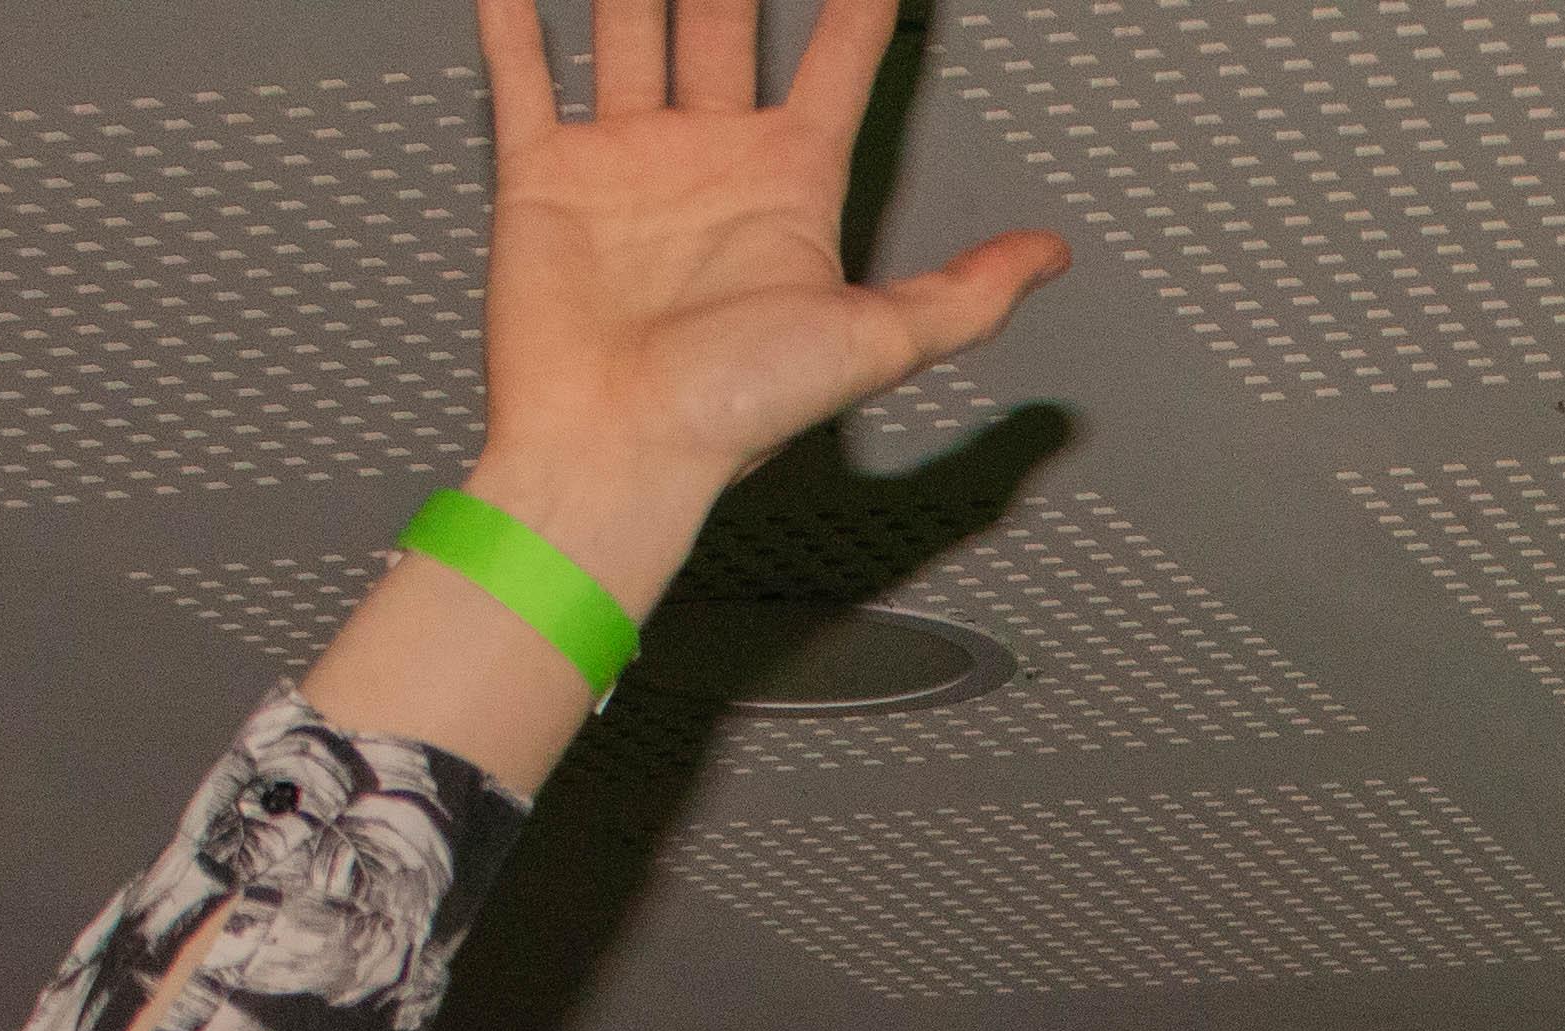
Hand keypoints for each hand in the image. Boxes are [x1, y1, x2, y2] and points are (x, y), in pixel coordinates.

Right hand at [470, 0, 1062, 524]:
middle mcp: (709, 163)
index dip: (859, 4)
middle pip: (724, 24)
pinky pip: (525, 77)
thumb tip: (1049, 257)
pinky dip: (515, 20)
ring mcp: (626, 162)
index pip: (835, 64)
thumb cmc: (736, 413)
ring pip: (628, 28)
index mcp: (789, 188)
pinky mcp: (544, 176)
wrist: (615, 453)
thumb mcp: (876, 344)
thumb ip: (965, 295)